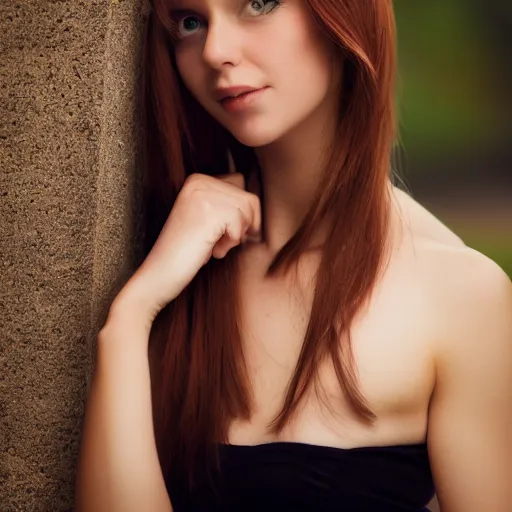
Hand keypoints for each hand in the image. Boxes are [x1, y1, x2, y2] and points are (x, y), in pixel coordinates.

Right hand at [111, 172, 261, 323]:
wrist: (160, 273)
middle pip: (248, 198)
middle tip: (219, 241)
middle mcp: (199, 181)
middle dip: (242, 225)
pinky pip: (241, 225)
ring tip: (214, 245)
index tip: (225, 232)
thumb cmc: (186, 252)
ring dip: (236, 235)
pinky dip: (231, 243)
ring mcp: (202, 194)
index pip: (240, 184)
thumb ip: (226, 204)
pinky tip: (213, 250)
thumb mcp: (206, 219)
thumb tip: (256, 206)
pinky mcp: (208, 212)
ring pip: (247, 210)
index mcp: (197, 180)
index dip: (242, 212)